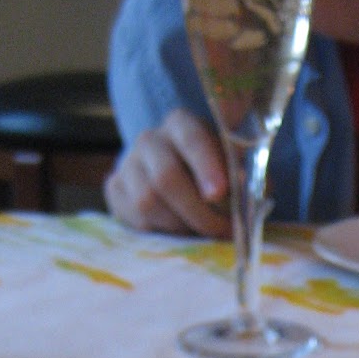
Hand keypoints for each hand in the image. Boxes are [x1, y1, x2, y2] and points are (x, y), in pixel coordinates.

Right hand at [104, 109, 231, 236]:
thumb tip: (243, 186)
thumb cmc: (217, 176)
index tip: (219, 193)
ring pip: (148, 202)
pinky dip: (161, 231)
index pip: (191, 139)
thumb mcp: (237, 169)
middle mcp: (150, 139)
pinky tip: (178, 230)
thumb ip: (243, 174)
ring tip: (201, 233)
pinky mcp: (114, 188)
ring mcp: (128, 163)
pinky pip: (135, 217)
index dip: (206, 166)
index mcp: (182, 124)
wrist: (180, 181)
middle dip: (198, 212)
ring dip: (181, 226)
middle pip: (166, 177)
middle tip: (222, 232)